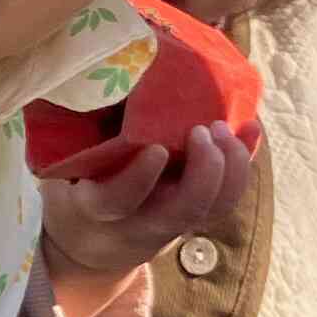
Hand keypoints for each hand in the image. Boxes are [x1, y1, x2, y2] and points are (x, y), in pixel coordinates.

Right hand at [36, 123, 252, 282]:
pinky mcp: (194, 218)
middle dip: (204, 170)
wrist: (91, 243)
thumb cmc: (76, 187)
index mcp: (96, 208)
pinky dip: (242, 164)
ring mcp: (171, 224)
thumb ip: (77, 134)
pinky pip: (226, 199)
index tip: (157, 150)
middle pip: (183, 211)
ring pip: (213, 209)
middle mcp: (139, 223)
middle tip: (204, 129)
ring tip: (229, 128)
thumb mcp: (66, 168)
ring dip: (231, 168)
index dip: (139, 179)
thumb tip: (97, 72)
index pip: (118, 201)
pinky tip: (250, 129)